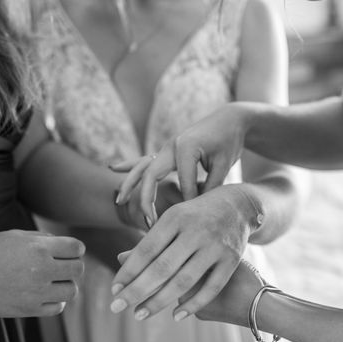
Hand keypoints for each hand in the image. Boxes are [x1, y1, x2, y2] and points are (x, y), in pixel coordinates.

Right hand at [0, 230, 84, 317]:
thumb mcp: (14, 236)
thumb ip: (42, 239)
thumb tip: (64, 245)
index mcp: (38, 248)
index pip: (77, 248)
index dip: (75, 249)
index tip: (68, 251)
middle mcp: (41, 269)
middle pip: (78, 269)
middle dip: (73, 266)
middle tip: (62, 266)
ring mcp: (36, 291)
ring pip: (72, 290)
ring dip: (66, 285)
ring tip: (54, 281)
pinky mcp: (28, 309)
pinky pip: (58, 307)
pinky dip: (56, 301)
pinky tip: (45, 294)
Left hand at [109, 185, 254, 320]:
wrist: (239, 206)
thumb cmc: (196, 215)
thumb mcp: (174, 218)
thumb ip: (151, 239)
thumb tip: (120, 259)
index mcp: (176, 217)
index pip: (147, 249)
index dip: (129, 271)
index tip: (114, 290)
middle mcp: (196, 231)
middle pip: (162, 267)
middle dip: (137, 290)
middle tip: (116, 307)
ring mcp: (215, 246)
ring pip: (184, 281)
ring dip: (159, 301)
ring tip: (139, 314)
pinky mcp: (232, 259)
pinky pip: (210, 288)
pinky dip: (193, 304)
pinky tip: (176, 317)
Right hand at [111, 103, 250, 224]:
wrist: (229, 119)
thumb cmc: (229, 141)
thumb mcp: (224, 164)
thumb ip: (211, 186)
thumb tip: (199, 208)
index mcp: (186, 147)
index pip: (184, 183)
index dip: (190, 201)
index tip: (193, 218)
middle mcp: (172, 146)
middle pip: (151, 175)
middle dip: (146, 199)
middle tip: (148, 221)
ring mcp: (167, 147)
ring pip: (142, 168)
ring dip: (129, 184)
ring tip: (118, 200)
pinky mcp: (167, 150)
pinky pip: (144, 159)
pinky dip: (130, 164)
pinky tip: (113, 168)